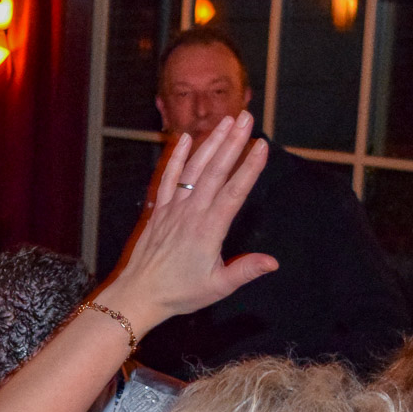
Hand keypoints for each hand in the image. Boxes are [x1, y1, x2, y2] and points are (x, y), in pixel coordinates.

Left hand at [97, 113, 276, 333]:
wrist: (139, 294)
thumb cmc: (179, 292)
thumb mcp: (218, 287)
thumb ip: (245, 270)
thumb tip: (273, 262)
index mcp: (209, 229)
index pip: (234, 192)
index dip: (249, 167)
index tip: (261, 145)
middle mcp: (191, 213)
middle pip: (215, 171)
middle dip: (232, 142)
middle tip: (246, 118)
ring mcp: (173, 208)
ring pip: (194, 168)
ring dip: (210, 143)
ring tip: (226, 122)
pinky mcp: (159, 210)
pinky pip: (168, 177)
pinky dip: (176, 157)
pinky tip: (184, 138)